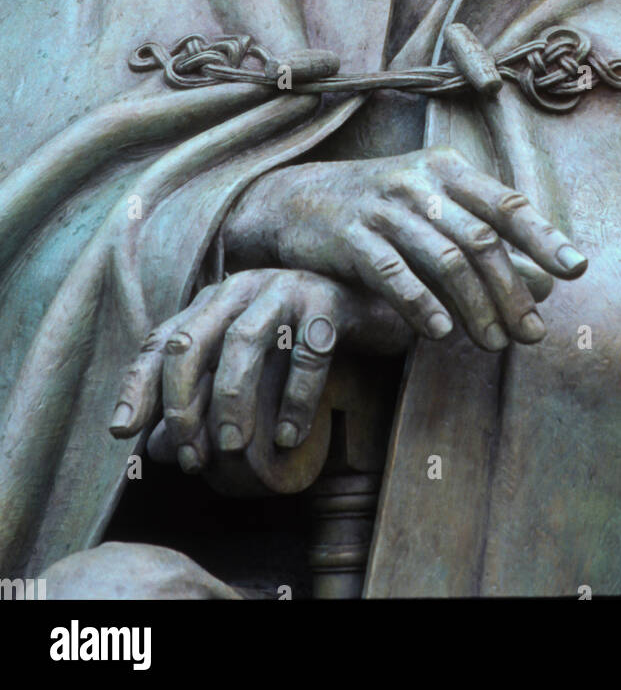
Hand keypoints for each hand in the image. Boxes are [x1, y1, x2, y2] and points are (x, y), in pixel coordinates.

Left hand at [110, 268, 408, 473]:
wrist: (374, 306)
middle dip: (183, 403)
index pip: (162, 340)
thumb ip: (205, 401)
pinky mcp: (327, 300)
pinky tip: (290, 437)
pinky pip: (307, 350)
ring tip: (234, 450)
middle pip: (192, 340)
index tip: (123, 432)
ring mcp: (284, 288)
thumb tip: (158, 451)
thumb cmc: (302, 341)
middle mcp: (241, 288)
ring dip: (232, 402)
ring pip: (242, 343)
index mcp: (213, 301)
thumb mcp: (249, 370)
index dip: (138, 386)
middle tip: (191, 456)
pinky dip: (295, 398)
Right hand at [223, 145, 587, 351]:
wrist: (295, 200)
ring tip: (494, 344)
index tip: (575, 269)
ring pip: (444, 260)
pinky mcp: (350, 236)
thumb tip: (546, 281)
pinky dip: (422, 305)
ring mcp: (383, 207)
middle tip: (532, 334)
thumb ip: (483, 234)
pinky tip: (441, 333)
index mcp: (447, 167)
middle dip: (512, 291)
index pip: (506, 203)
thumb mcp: (431, 204)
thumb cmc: (380, 208)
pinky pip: (394, 273)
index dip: (543, 237)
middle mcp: (418, 180)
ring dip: (476, 308)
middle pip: (480, 240)